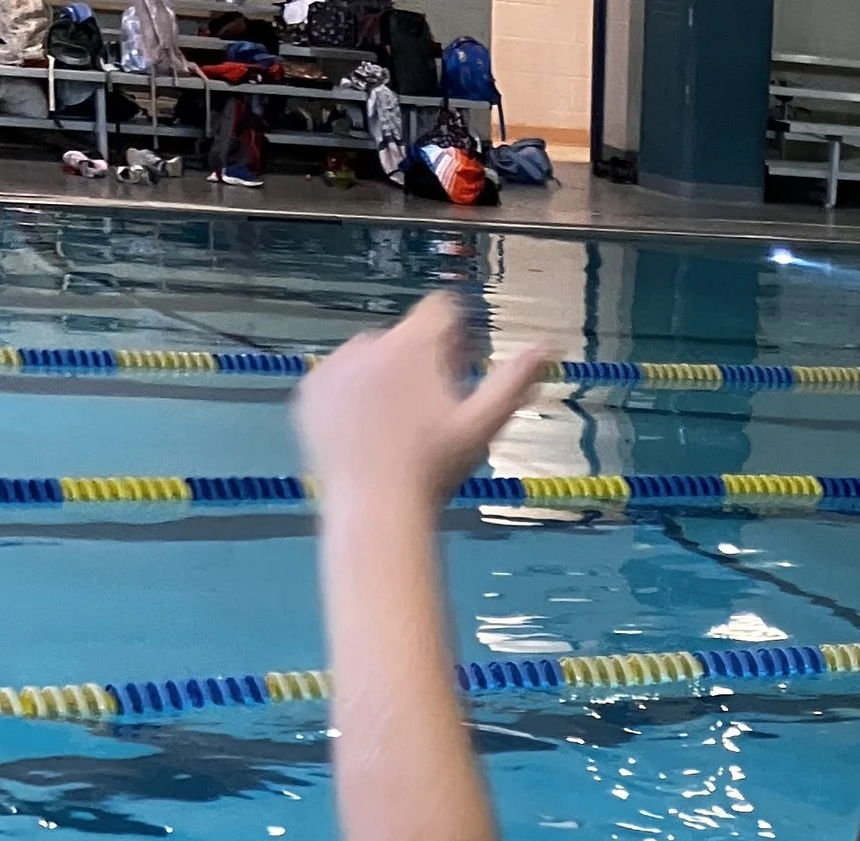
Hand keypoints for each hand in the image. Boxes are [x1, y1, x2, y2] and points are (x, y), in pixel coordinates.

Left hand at [294, 293, 556, 507]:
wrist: (375, 509)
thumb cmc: (435, 471)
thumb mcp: (482, 426)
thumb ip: (514, 380)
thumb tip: (550, 344)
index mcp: (415, 343)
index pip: (442, 310)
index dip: (455, 338)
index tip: (458, 371)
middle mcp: (371, 341)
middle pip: (404, 338)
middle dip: (417, 364)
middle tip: (426, 416)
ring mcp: (335, 365)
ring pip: (368, 359)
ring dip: (383, 380)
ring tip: (392, 430)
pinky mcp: (309, 391)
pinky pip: (336, 382)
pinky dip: (349, 400)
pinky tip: (363, 434)